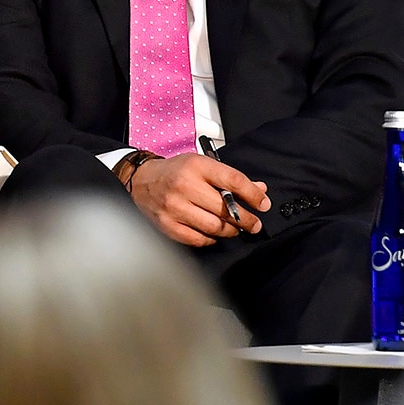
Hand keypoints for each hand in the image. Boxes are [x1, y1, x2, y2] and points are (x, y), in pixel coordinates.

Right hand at [124, 155, 267, 247]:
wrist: (139, 180)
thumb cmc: (174, 172)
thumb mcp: (201, 165)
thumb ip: (230, 178)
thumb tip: (260, 190)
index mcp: (196, 166)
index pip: (233, 181)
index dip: (253, 195)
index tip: (264, 204)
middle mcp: (185, 186)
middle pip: (226, 208)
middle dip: (246, 219)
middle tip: (254, 224)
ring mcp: (174, 207)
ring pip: (214, 227)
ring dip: (230, 231)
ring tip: (234, 228)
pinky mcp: (167, 225)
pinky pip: (198, 239)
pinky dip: (210, 239)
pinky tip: (213, 234)